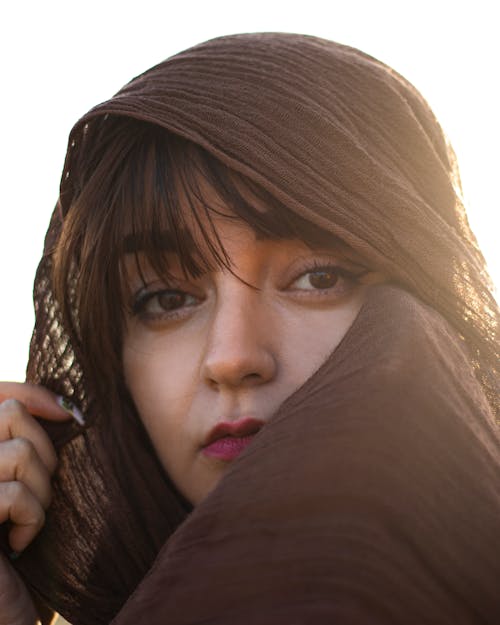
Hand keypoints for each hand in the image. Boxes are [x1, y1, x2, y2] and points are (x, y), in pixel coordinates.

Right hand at [0, 383, 71, 624]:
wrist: (8, 613)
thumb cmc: (24, 551)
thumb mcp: (31, 487)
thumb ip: (30, 442)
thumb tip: (67, 408)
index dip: (31, 393)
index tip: (70, 415)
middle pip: (9, 413)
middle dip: (44, 452)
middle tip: (41, 492)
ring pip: (18, 451)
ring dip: (40, 491)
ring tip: (28, 521)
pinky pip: (12, 493)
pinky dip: (31, 519)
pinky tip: (19, 545)